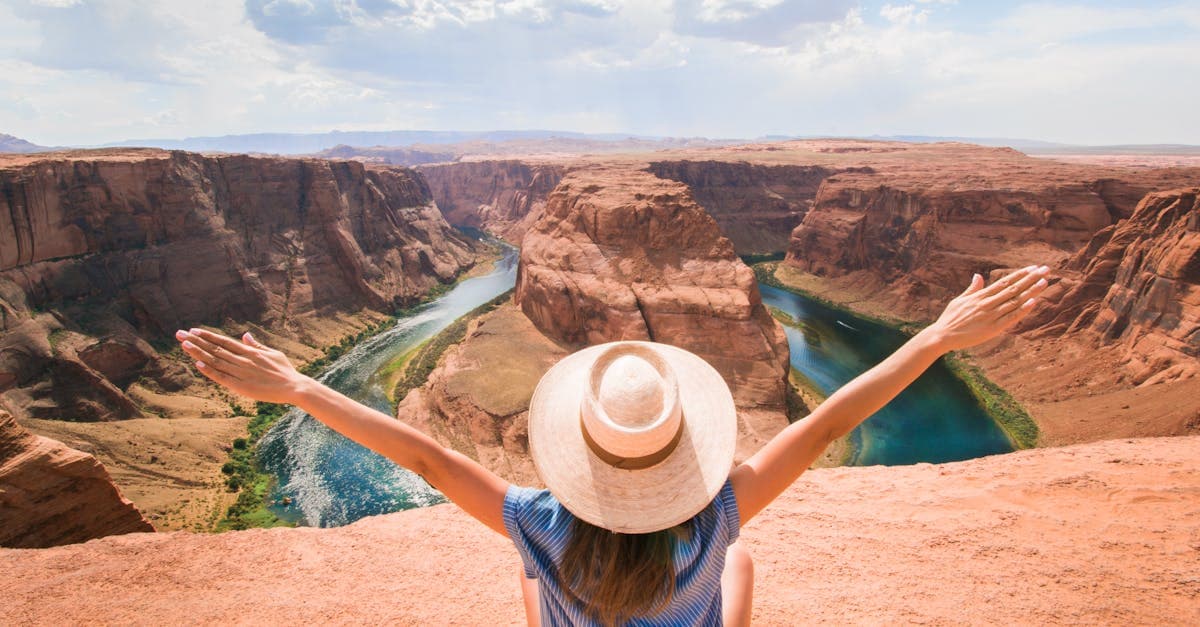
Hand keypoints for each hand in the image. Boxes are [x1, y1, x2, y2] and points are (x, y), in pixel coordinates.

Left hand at [175, 328, 310, 403]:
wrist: (294, 387)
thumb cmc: (285, 371)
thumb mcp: (273, 353)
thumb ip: (257, 345)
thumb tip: (245, 335)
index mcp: (250, 352)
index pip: (224, 341)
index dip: (207, 336)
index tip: (193, 331)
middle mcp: (243, 360)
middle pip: (215, 349)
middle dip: (196, 341)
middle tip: (179, 334)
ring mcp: (241, 372)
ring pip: (215, 361)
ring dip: (198, 352)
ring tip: (184, 345)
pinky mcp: (241, 386)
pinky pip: (222, 377)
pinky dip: (210, 371)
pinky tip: (198, 364)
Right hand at [925, 265, 1050, 352]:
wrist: (942, 336)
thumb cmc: (950, 318)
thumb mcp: (959, 300)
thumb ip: (972, 289)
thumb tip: (978, 276)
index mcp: (980, 296)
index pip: (1004, 282)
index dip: (1020, 275)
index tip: (1033, 268)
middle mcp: (988, 303)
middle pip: (1013, 288)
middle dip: (1031, 279)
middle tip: (1045, 269)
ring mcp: (991, 316)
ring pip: (1015, 301)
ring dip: (1031, 291)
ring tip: (1044, 281)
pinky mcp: (993, 329)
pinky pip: (1011, 317)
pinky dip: (1022, 310)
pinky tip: (1033, 302)